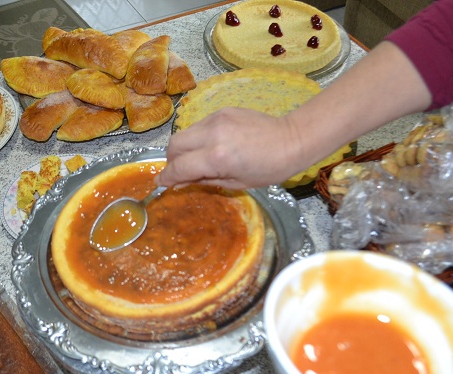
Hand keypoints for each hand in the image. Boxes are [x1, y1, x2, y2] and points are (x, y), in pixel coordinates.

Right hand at [159, 107, 303, 188]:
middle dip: (171, 160)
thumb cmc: (268, 169)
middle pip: (174, 145)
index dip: (167, 177)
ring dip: (184, 148)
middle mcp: (212, 135)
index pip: (179, 167)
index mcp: (217, 157)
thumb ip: (203, 180)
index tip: (161, 183)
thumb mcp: (235, 183)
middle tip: (179, 171)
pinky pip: (199, 125)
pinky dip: (198, 138)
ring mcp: (216, 119)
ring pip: (184, 133)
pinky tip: (212, 146)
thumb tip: (180, 181)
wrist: (291, 140)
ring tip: (197, 159)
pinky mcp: (222, 110)